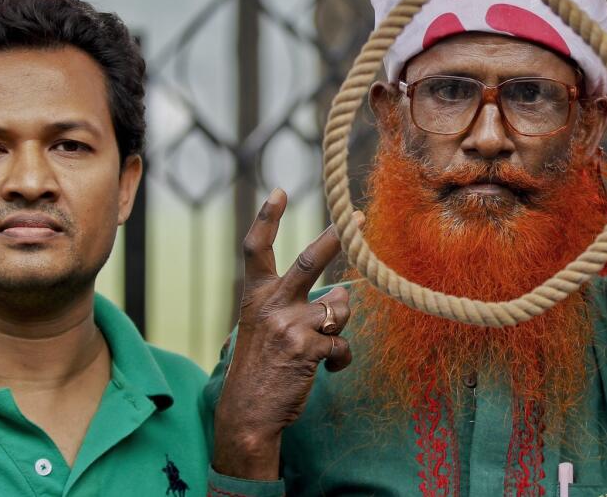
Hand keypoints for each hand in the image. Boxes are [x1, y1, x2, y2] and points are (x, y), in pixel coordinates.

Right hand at [211, 188, 352, 479]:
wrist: (247, 415)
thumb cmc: (260, 368)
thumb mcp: (261, 328)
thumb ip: (291, 304)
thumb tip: (340, 294)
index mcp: (255, 296)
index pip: (256, 249)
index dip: (267, 218)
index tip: (278, 191)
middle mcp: (272, 304)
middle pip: (311, 260)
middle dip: (338, 237)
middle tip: (359, 217)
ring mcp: (290, 325)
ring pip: (340, 308)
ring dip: (339, 327)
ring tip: (319, 348)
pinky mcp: (308, 349)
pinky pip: (342, 345)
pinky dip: (339, 360)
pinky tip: (323, 371)